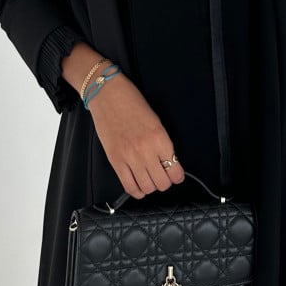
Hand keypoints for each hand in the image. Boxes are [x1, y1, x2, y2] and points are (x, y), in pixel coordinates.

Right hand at [87, 73, 185, 197]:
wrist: (107, 94)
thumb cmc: (131, 102)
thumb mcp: (155, 121)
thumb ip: (162, 142)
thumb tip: (168, 162)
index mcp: (159, 137)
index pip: (175, 169)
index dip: (177, 176)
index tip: (176, 175)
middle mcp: (146, 150)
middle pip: (162, 183)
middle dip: (165, 182)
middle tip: (163, 176)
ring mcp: (129, 157)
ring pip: (147, 188)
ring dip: (151, 187)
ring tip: (150, 179)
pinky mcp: (115, 161)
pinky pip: (128, 186)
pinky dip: (136, 190)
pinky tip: (138, 185)